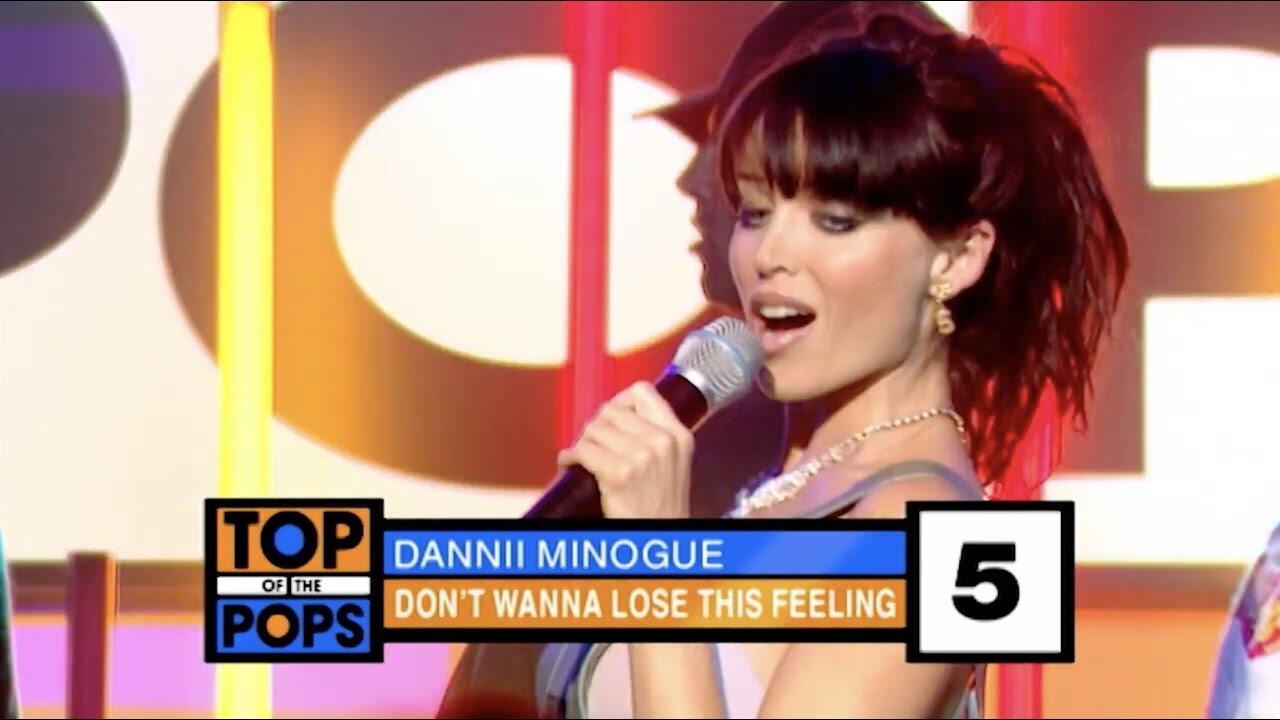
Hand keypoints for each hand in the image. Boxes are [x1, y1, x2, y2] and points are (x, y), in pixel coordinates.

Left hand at [556, 381, 694, 518]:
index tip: (611, 416)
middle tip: (592, 442)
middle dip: (596, 425)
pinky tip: (571, 463)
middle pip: (611, 410)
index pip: (643, 392)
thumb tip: (618, 412)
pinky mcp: (618, 474)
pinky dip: (570, 456)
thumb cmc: (661, 504)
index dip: (620, 400)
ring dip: (582, 442)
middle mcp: (661, 442)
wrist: (659, 536)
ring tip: (582, 455)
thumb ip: (656, 434)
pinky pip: (582, 451)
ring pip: (593, 429)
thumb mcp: (673, 461)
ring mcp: (641, 457)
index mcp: (677, 435)